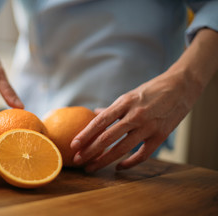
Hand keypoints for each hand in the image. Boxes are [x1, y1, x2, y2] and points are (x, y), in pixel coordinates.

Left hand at [70, 28, 217, 171]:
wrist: (181, 87)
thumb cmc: (151, 91)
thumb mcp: (129, 95)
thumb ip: (112, 108)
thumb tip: (95, 115)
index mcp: (124, 103)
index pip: (100, 121)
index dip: (85, 134)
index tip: (74, 145)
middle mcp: (135, 115)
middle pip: (107, 138)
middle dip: (90, 151)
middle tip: (77, 160)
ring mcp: (148, 127)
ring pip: (122, 149)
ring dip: (104, 160)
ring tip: (92, 167)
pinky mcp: (160, 136)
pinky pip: (142, 154)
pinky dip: (129, 163)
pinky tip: (119, 167)